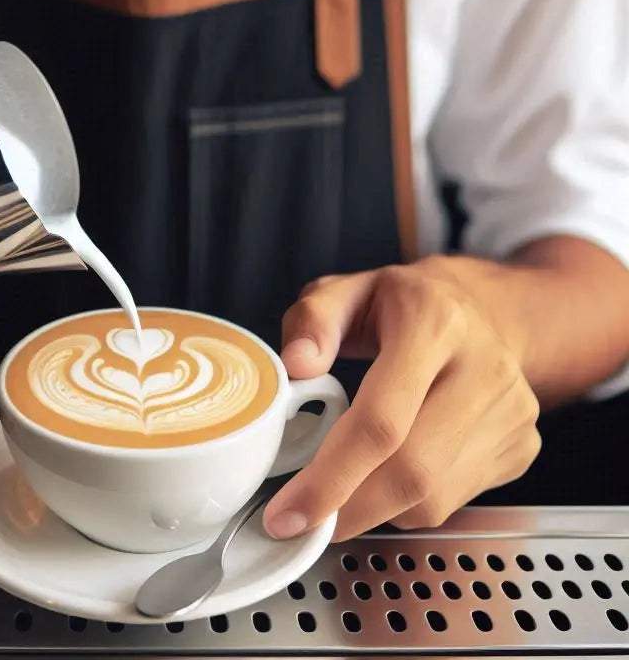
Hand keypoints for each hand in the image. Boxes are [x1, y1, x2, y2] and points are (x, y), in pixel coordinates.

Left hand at [263, 261, 541, 541]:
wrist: (483, 310)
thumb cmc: (402, 304)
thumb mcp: (345, 291)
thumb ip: (312, 321)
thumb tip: (295, 365)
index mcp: (433, 323)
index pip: (382, 419)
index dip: (332, 476)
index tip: (290, 512)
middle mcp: (483, 369)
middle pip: (412, 470)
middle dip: (348, 508)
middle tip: (305, 520)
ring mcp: (511, 413)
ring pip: (433, 498)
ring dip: (375, 510)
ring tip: (343, 486)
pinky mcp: (521, 447)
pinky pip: (454, 501)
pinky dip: (408, 505)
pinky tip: (388, 472)